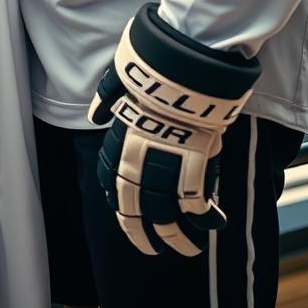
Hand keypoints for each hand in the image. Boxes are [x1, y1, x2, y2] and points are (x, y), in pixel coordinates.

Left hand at [89, 3, 259, 257]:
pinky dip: (205, 217)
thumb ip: (108, 97)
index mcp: (121, 135)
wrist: (187, 56)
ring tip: (186, 251)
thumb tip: (95, 113)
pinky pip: (198, 200)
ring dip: (175, 236)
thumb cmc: (155, 63)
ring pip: (166, 211)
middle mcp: (140, 153)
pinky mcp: (198, 160)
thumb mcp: (120, 74)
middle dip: (140, 232)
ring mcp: (169, 159)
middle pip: (134, 204)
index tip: (125, 213)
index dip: (118, 201)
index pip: (111, 178)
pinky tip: (212, 226)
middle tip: (150, 250)